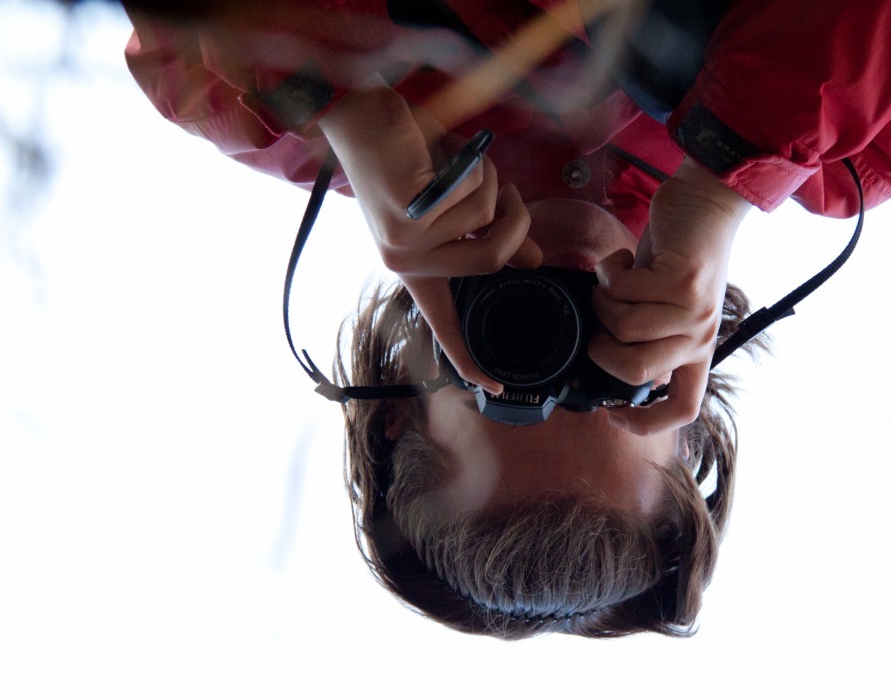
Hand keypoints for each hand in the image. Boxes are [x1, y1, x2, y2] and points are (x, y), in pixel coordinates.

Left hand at [318, 87, 542, 393]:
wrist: (361, 117)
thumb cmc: (408, 156)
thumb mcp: (453, 203)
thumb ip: (486, 233)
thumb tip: (529, 260)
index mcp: (413, 267)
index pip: (443, 324)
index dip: (470, 358)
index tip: (494, 391)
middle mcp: (404, 262)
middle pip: (492, 259)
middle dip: (515, 219)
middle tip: (512, 193)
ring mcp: (403, 241)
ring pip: (485, 219)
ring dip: (489, 181)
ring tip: (462, 164)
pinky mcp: (408, 214)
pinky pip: (473, 196)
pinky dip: (475, 167)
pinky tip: (446, 156)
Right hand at [588, 158, 750, 434]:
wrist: (707, 202)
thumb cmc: (676, 254)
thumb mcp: (667, 305)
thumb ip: (648, 336)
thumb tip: (605, 360)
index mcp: (697, 350)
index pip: (683, 408)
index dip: (646, 424)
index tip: (614, 415)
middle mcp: (700, 337)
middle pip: (635, 370)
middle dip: (600, 346)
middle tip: (600, 320)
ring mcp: (694, 311)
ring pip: (622, 326)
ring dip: (602, 300)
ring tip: (615, 280)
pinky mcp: (682, 281)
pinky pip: (622, 292)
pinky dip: (609, 272)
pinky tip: (623, 259)